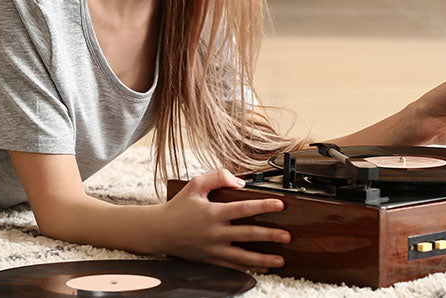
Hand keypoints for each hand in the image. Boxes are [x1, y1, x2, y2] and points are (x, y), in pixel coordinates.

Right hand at [150, 169, 290, 271]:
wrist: (159, 231)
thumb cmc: (178, 207)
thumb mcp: (195, 185)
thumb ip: (218, 177)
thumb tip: (240, 182)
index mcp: (213, 212)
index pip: (244, 209)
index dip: (264, 206)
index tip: (280, 205)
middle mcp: (215, 232)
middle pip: (248, 234)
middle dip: (270, 235)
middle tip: (287, 236)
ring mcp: (214, 249)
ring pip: (243, 256)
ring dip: (264, 259)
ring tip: (280, 260)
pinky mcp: (211, 259)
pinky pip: (233, 266)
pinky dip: (249, 268)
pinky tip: (262, 268)